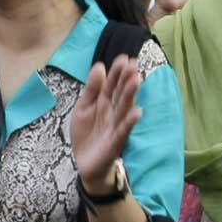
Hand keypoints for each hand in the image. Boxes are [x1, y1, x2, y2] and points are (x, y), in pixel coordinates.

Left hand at [70, 53, 144, 188]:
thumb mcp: (83, 108)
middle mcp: (113, 112)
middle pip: (120, 94)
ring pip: (124, 108)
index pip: (112, 84)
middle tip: (133, 64)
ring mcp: (116, 127)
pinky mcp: (115, 142)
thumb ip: (91, 89)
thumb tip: (99, 65)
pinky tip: (137, 112)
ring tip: (136, 80)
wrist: (85, 163)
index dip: (117, 72)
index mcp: (104, 102)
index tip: (124, 58)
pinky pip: (124, 131)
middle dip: (126, 79)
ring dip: (130, 95)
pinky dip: (130, 122)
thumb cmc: (86, 134)